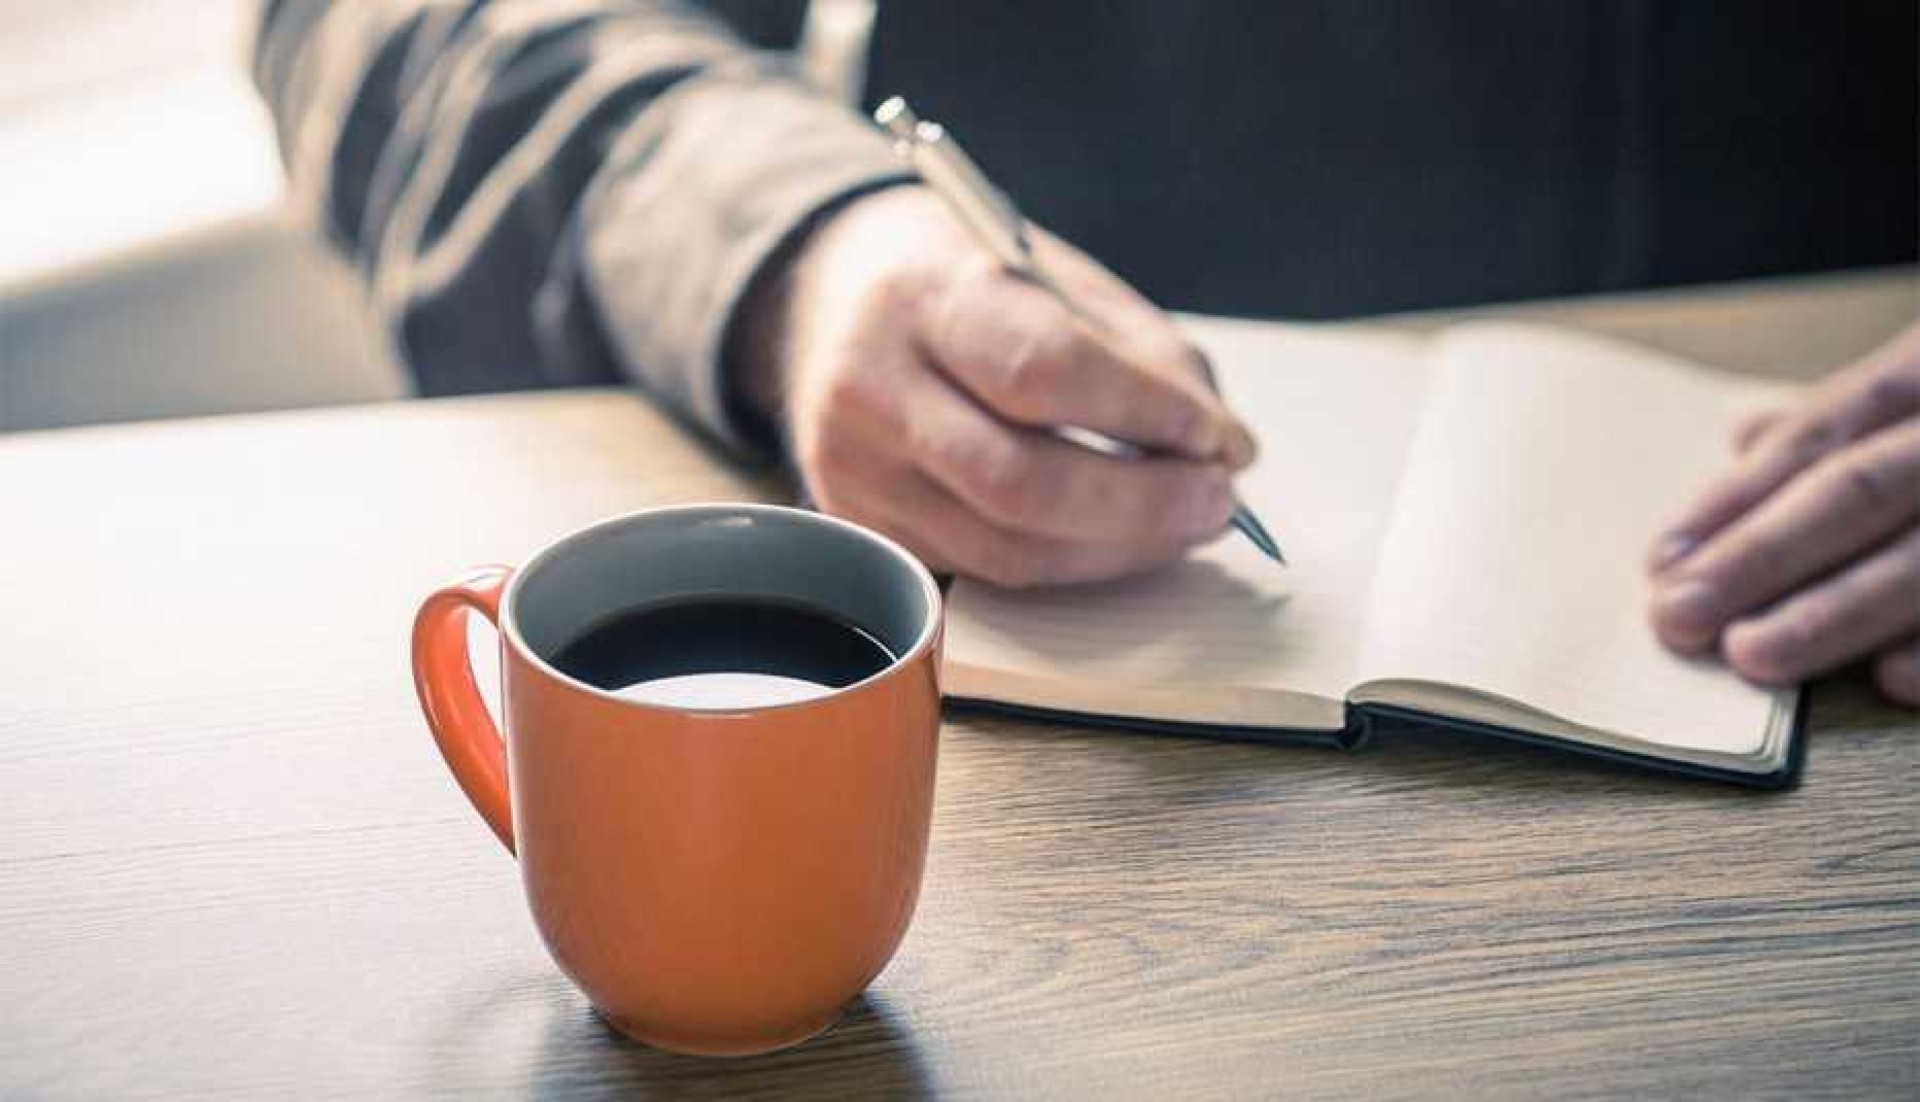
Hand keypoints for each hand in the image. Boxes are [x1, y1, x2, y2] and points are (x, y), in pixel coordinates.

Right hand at [731, 186, 1255, 587]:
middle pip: (1020, 482)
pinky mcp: (861, 524)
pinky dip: (1068, 564)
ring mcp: (855, 467)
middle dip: (1142, 504)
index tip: (1219, 438)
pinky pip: (982, 569)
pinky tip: (1116, 539)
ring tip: (1183, 524)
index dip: (1144, 415)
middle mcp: (873, 386)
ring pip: (1005, 548)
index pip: (1042, 371)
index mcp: (927, 296)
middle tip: (1217, 500)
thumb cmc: (966, 281)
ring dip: (1117, 550)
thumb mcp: (1056, 277)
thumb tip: (1226, 451)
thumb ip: (1146, 356)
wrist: (831, 295)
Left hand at [1646, 322, 1919, 704]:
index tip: (1661, 559)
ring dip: (1840, 612)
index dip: (1739, 497)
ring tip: (1754, 658)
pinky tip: (1893, 681)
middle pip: (1865, 488)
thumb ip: (1861, 410)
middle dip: (1764, 557)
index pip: (1827, 434)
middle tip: (1675, 619)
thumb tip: (1749, 437)